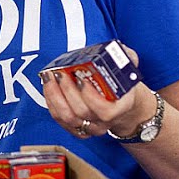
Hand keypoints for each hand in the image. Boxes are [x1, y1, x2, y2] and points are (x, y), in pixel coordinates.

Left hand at [41, 43, 155, 140]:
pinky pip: (60, 119)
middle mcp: (105, 121)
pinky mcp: (77, 128)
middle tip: (60, 73)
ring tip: (50, 78)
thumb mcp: (129, 70)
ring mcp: (90, 127)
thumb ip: (127, 58)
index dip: (90, 96)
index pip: (105, 111)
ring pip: (68, 117)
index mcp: (121, 108)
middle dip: (67, 91)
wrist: (122, 104)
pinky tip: (49, 87)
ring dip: (55, 96)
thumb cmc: (123, 85)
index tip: (80, 78)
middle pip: (82, 112)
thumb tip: (119, 50)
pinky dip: (52, 102)